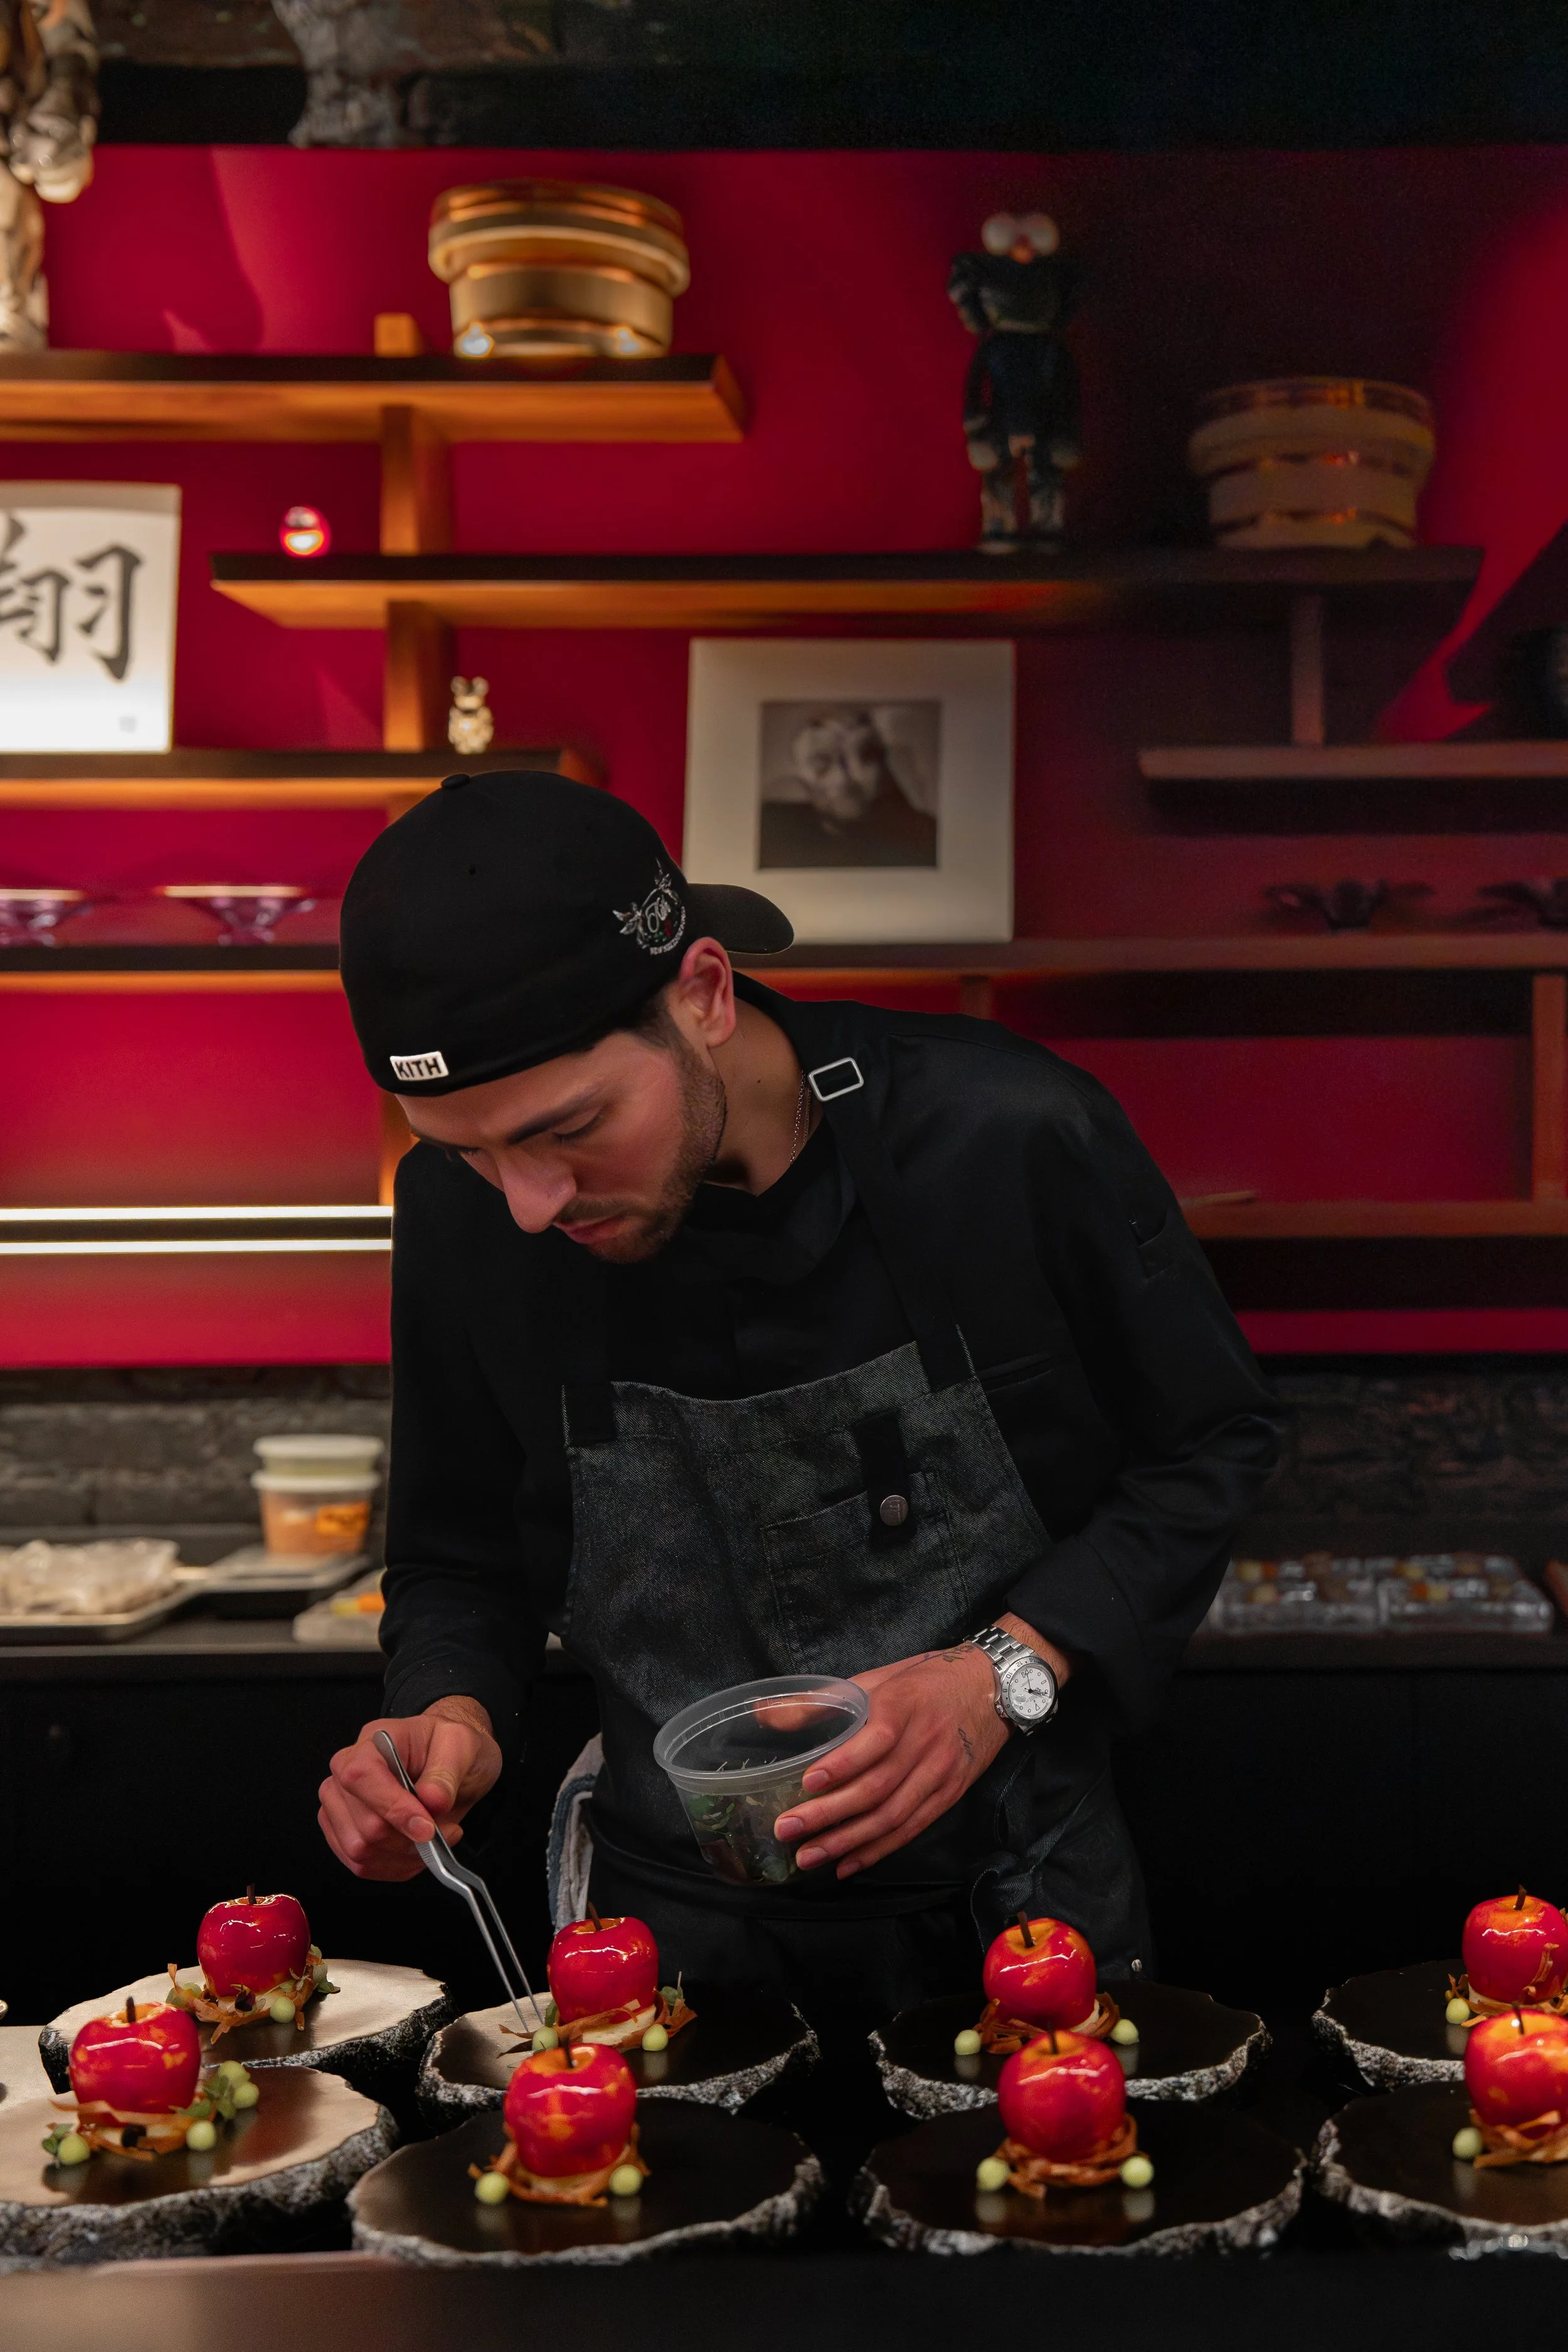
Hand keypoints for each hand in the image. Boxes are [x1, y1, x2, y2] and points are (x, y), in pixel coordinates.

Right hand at [318, 1697, 500, 1881]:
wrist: (449, 1761)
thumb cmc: (448, 1746)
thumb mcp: (461, 1744)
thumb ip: (446, 1771)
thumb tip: (432, 1801)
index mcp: (370, 1743)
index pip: (361, 1777)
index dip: (393, 1808)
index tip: (428, 1828)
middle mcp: (344, 1774)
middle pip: (365, 1826)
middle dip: (410, 1838)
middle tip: (445, 1830)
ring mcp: (340, 1807)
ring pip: (361, 1852)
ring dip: (405, 1855)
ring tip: (435, 1838)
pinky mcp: (344, 1834)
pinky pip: (363, 1866)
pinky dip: (397, 1866)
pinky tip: (418, 1850)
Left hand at [773, 1618, 1068, 1880]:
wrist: (990, 1688)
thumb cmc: (923, 1681)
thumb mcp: (875, 1678)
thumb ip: (821, 1701)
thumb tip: (763, 1713)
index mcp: (903, 1707)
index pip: (875, 1741)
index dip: (842, 1765)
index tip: (807, 1783)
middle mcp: (924, 1744)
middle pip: (877, 1788)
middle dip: (830, 1815)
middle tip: (789, 1831)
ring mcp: (939, 1773)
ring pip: (892, 1816)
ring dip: (849, 1841)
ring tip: (810, 1857)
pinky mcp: (948, 1795)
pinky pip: (911, 1829)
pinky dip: (879, 1851)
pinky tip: (848, 1865)